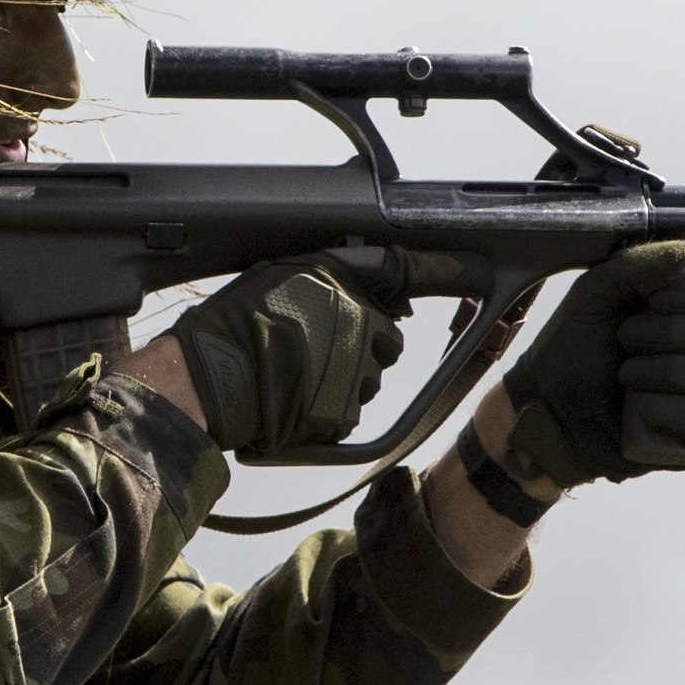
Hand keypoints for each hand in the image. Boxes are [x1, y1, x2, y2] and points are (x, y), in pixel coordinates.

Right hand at [159, 249, 452, 455]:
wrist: (208, 378)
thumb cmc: (234, 322)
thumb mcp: (281, 273)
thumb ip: (332, 272)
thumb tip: (375, 284)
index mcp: (346, 288)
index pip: (409, 273)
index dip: (444, 272)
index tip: (476, 270)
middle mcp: (360, 328)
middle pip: (387, 340)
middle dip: (365, 342)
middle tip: (320, 346)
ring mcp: (355, 375)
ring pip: (369, 378)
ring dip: (346, 377)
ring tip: (299, 374)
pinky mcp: (343, 414)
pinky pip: (349, 410)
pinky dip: (330, 408)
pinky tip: (297, 397)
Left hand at [501, 241, 684, 484]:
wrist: (546, 407)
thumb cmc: (571, 351)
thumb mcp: (594, 294)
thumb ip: (635, 265)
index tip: (652, 301)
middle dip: (666, 334)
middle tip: (624, 340)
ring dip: (661, 373)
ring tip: (625, 377)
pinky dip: (667, 411)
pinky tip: (638, 411)